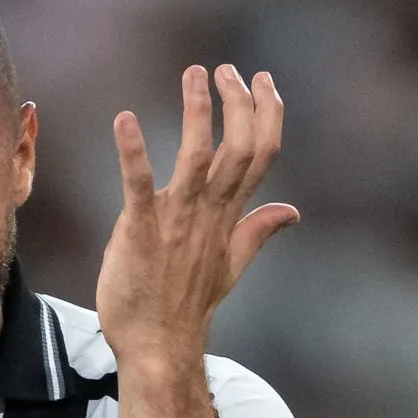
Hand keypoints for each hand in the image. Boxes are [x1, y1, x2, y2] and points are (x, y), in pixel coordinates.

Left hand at [96, 64, 297, 368]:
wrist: (157, 347)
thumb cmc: (185, 305)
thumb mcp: (230, 265)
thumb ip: (258, 230)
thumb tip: (292, 212)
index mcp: (228, 216)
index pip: (261, 154)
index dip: (267, 113)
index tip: (263, 80)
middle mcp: (208, 214)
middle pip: (238, 147)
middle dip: (238, 103)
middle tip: (226, 70)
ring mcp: (176, 222)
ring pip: (197, 156)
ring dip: (198, 112)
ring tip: (195, 74)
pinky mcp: (140, 232)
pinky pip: (139, 185)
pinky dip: (134, 152)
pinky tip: (125, 119)